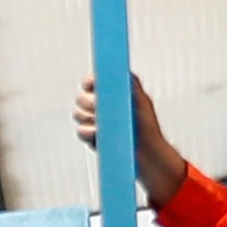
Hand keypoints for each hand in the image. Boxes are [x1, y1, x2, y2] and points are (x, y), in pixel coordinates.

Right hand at [73, 73, 189, 205]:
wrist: (146, 155)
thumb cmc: (147, 127)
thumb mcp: (142, 102)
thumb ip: (131, 85)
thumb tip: (122, 71)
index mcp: (112, 95)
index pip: (94, 83)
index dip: (89, 82)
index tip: (90, 84)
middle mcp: (101, 107)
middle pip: (82, 98)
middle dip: (88, 102)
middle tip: (97, 105)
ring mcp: (94, 122)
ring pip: (78, 114)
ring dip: (87, 117)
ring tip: (100, 123)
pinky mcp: (91, 138)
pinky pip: (81, 131)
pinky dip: (87, 132)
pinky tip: (97, 134)